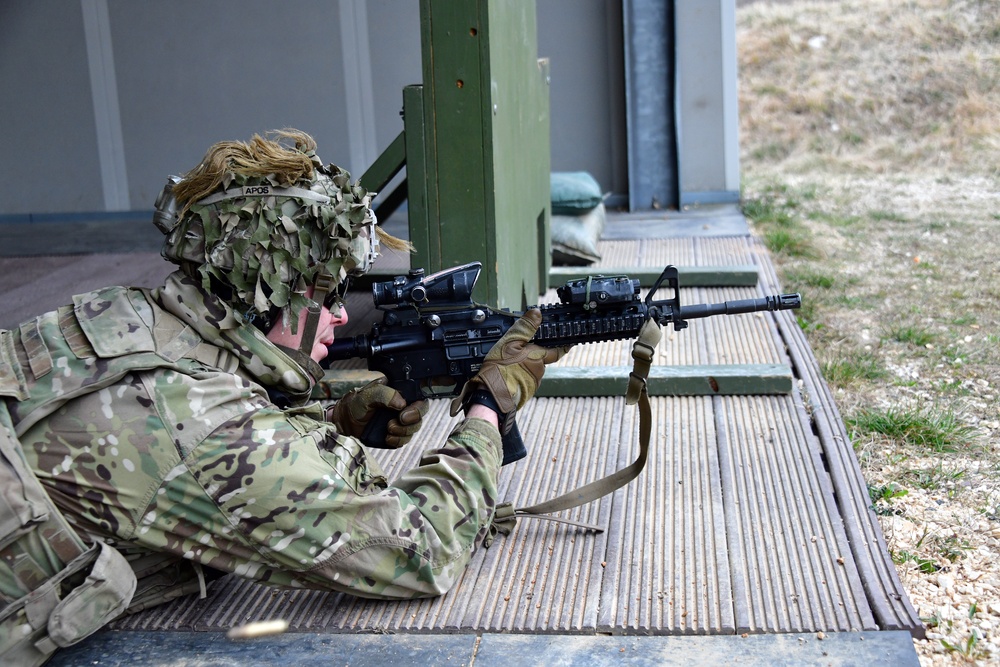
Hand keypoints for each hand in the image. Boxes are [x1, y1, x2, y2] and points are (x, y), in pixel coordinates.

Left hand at [329, 377, 427, 447]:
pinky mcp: (397, 433)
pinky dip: (398, 440)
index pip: (419, 395)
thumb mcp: (366, 395)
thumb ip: (383, 394)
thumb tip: (401, 402)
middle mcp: (403, 404)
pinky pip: (406, 439)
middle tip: (397, 421)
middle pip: (421, 412)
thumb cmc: (355, 404)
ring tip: (388, 429)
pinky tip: (387, 437)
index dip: (418, 406)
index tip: (403, 412)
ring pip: (415, 427)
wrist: (345, 423)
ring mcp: (401, 420)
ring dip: (403, 431)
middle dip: (412, 420)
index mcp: (399, 391)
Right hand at [452, 309, 567, 420]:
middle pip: (540, 360)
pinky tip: (506, 375)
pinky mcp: (526, 393)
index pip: (557, 350)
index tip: (568, 342)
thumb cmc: (500, 369)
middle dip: (532, 356)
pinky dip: (518, 377)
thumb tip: (537, 313)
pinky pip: (525, 382)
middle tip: (517, 353)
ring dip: (523, 367)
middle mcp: (540, 371)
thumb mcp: (509, 342)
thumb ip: (524, 327)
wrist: (491, 396)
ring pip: (531, 371)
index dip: (563, 346)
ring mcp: (533, 384)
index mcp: (538, 357)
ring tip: (507, 365)